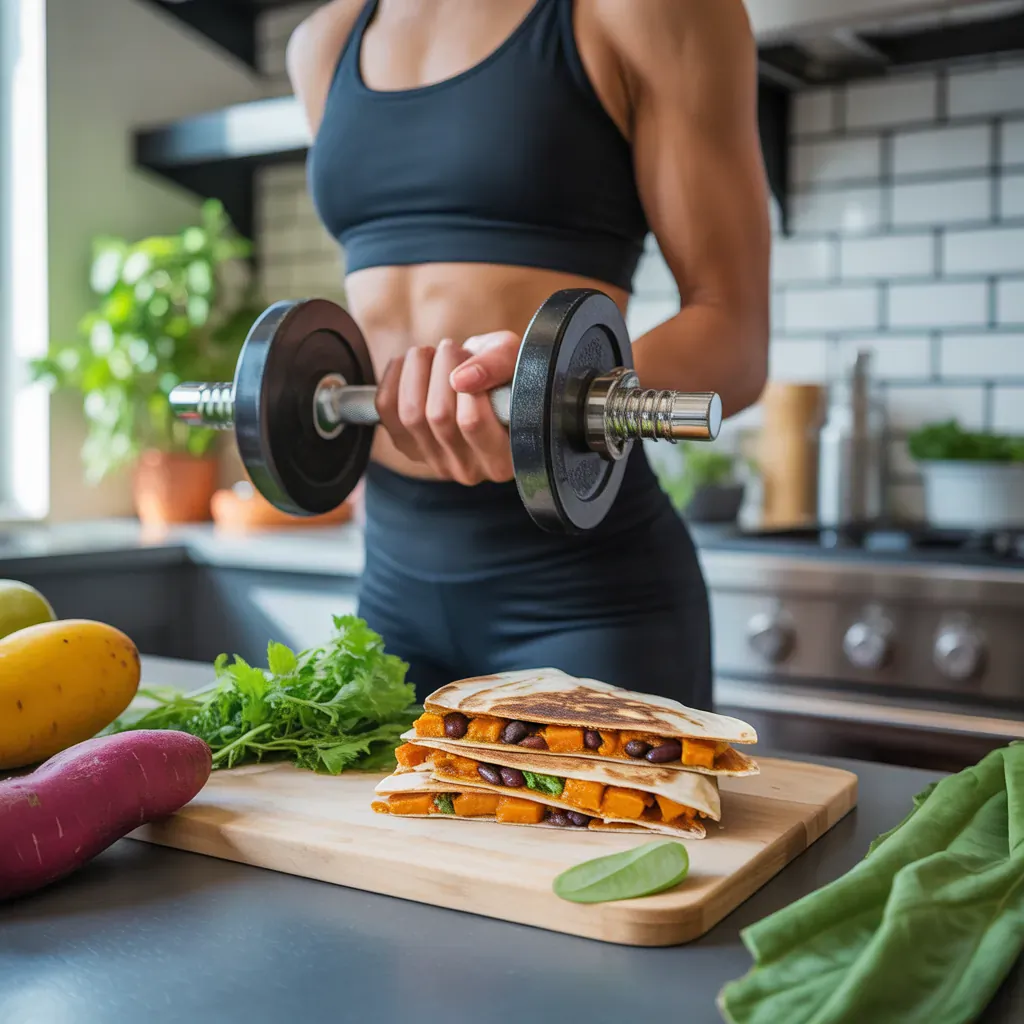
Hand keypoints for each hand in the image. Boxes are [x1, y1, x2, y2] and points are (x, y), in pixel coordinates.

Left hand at [375, 331, 519, 484]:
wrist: (484, 382)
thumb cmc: (506, 372)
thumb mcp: (514, 358)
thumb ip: (499, 365)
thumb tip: (461, 380)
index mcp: (504, 458)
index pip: (472, 421)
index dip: (467, 381)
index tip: (473, 358)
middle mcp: (470, 470)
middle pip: (438, 417)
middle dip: (442, 368)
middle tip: (453, 349)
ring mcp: (436, 463)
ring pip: (412, 414)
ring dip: (418, 370)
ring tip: (433, 354)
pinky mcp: (408, 448)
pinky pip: (386, 409)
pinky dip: (395, 376)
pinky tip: (412, 365)